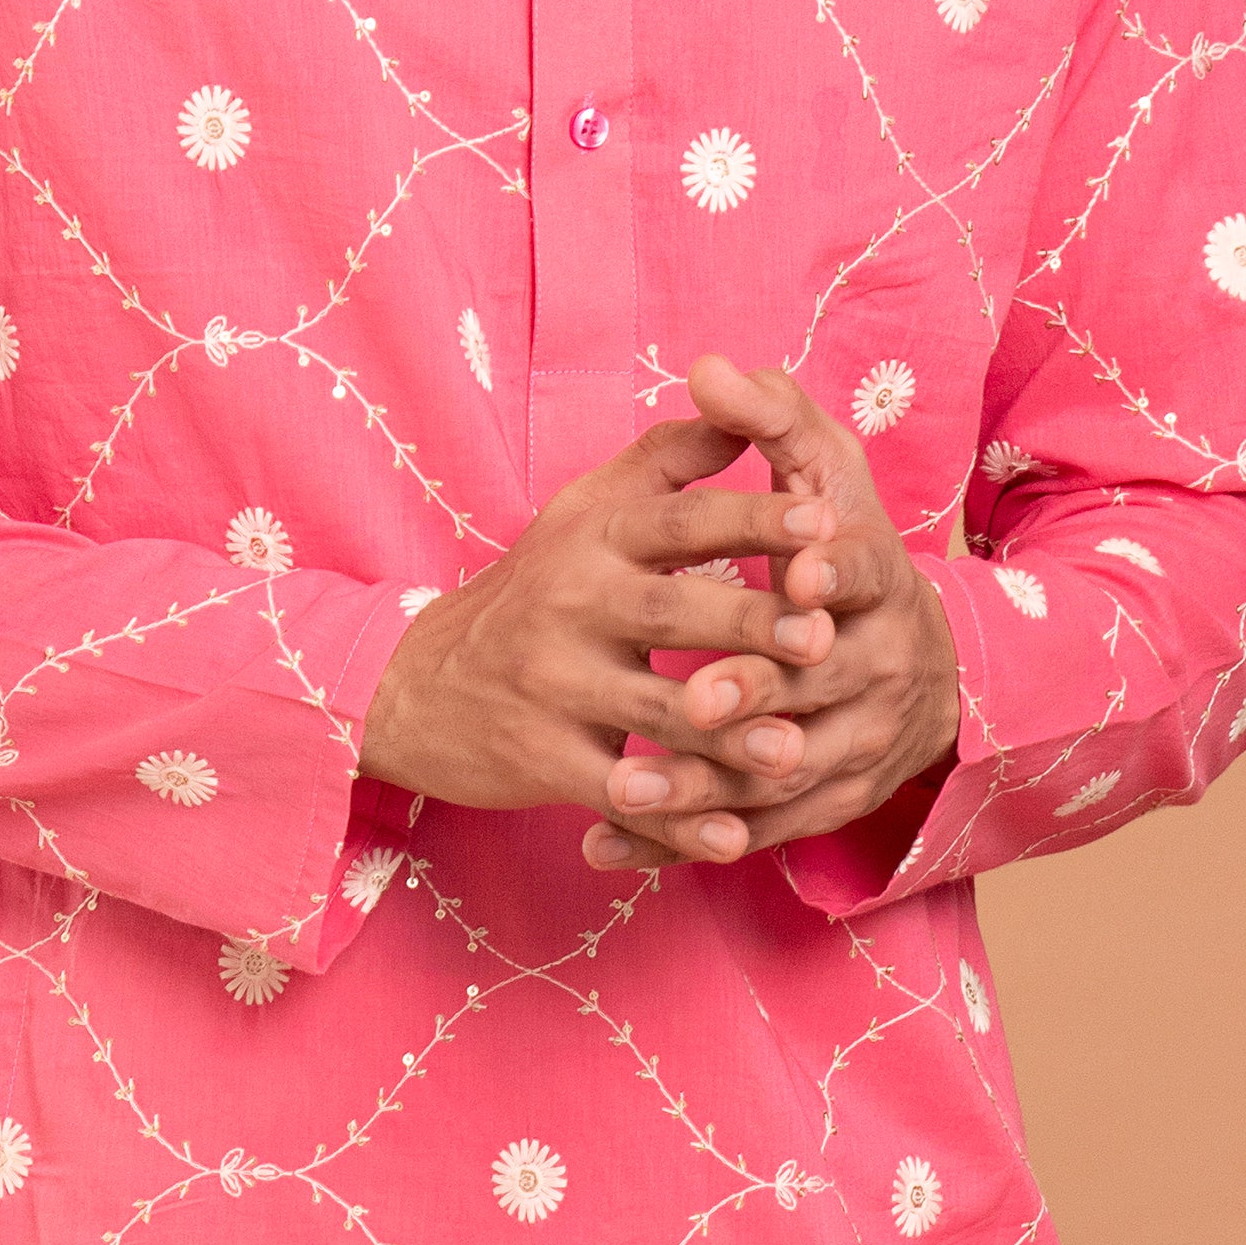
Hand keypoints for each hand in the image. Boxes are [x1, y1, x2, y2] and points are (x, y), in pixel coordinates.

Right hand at [359, 416, 838, 861]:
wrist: (419, 684)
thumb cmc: (534, 588)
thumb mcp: (585, 509)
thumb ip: (668, 459)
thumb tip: (743, 408)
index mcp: (592, 535)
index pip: (679, 518)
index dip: (751, 515)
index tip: (824, 515)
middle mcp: (570, 600)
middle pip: (671, 612)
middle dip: (751, 624)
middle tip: (826, 637)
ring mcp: (552, 683)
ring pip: (652, 712)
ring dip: (727, 737)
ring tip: (794, 750)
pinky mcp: (540, 757)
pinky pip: (618, 792)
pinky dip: (676, 821)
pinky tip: (732, 836)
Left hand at [582, 357, 960, 871]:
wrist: (919, 658)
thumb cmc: (841, 545)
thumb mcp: (822, 471)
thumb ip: (769, 418)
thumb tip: (708, 366)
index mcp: (879, 579)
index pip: (865, 573)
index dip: (833, 575)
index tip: (798, 574)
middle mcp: (881, 665)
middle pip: (819, 684)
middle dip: (757, 690)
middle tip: (691, 697)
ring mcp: (858, 743)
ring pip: (783, 773)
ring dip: (707, 785)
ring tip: (629, 787)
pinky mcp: (828, 801)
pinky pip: (755, 830)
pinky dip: (683, 841)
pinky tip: (609, 841)